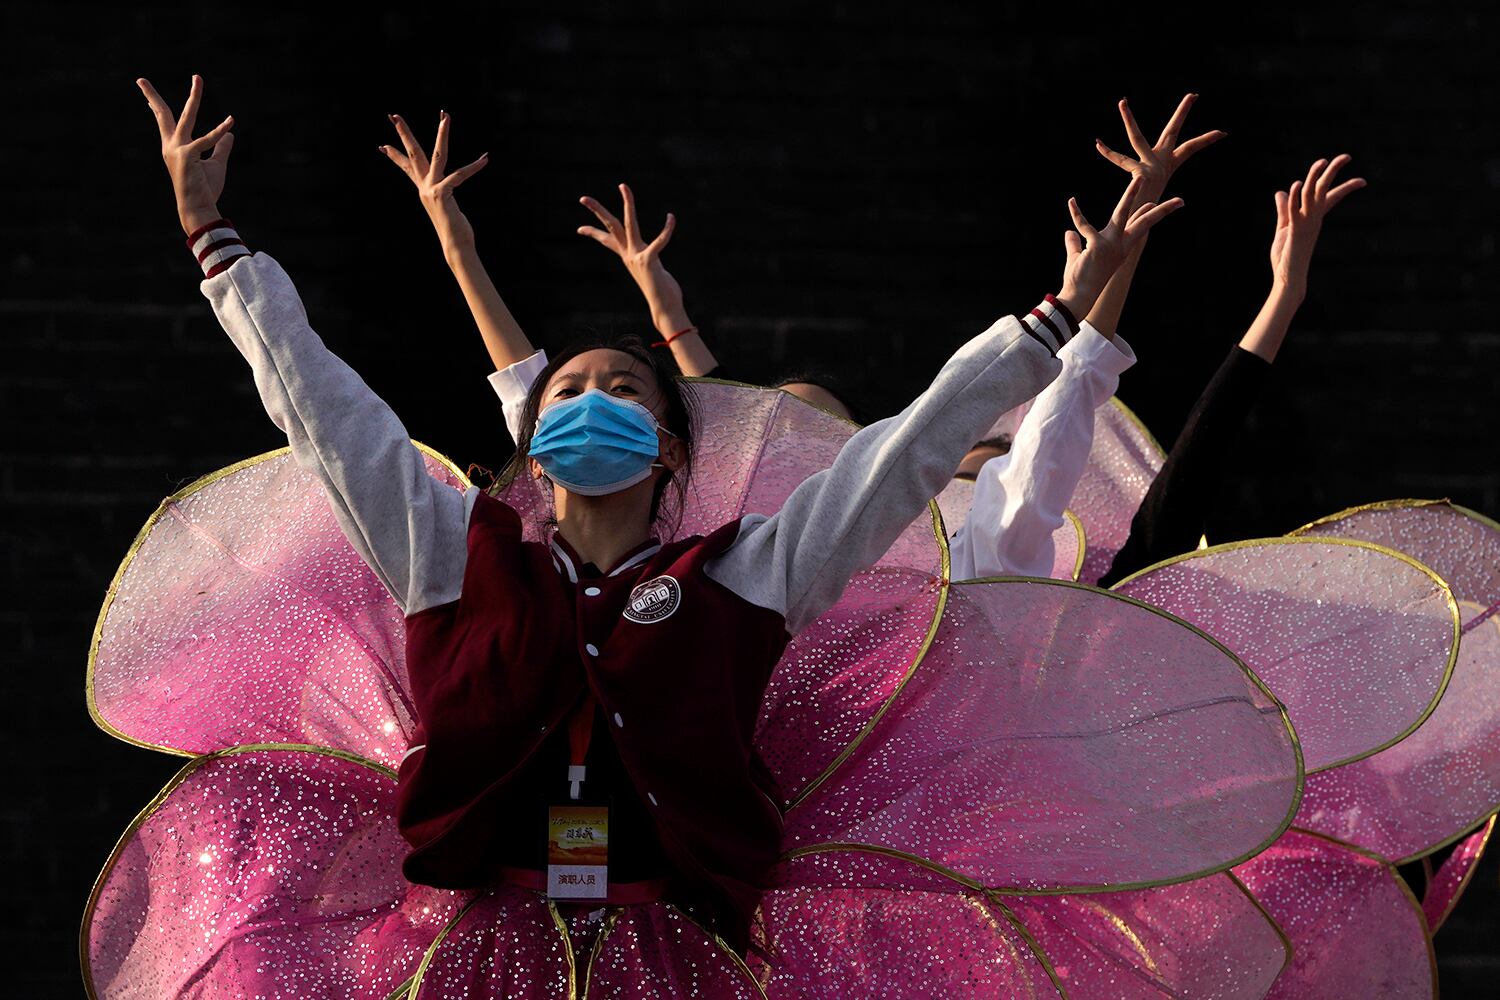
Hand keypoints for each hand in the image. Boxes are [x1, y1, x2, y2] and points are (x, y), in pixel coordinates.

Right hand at [137, 75, 234, 234]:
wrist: (199, 209)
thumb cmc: (205, 190)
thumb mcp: (216, 165)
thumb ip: (222, 148)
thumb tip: (230, 134)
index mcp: (173, 147)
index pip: (163, 122)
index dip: (155, 106)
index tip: (144, 92)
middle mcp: (171, 146)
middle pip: (161, 115)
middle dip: (151, 96)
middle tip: (139, 79)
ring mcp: (177, 150)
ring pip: (186, 116)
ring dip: (194, 96)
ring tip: (197, 78)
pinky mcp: (188, 156)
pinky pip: (207, 140)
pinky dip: (220, 131)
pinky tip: (230, 121)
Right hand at [380, 111, 489, 254]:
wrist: (455, 246)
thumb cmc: (455, 229)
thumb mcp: (445, 208)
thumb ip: (443, 197)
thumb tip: (442, 196)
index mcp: (424, 189)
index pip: (406, 167)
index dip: (394, 156)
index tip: (382, 145)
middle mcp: (425, 187)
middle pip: (413, 153)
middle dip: (404, 133)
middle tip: (394, 114)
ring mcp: (432, 189)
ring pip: (438, 155)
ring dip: (442, 134)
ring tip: (445, 116)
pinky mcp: (442, 194)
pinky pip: (459, 175)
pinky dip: (474, 167)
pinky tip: (485, 159)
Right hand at [578, 185, 685, 330]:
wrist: (664, 308)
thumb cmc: (662, 292)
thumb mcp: (651, 272)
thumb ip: (648, 263)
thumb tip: (650, 264)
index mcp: (628, 256)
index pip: (607, 240)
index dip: (593, 233)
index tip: (579, 228)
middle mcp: (629, 254)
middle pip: (611, 226)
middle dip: (597, 211)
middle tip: (582, 197)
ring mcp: (637, 257)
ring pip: (629, 224)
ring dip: (627, 203)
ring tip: (623, 186)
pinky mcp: (650, 261)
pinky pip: (659, 242)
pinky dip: (666, 230)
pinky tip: (671, 217)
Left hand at [1057, 174, 1183, 318]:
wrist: (1078, 298)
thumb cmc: (1079, 280)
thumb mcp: (1078, 257)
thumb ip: (1074, 244)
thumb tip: (1069, 232)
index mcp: (1120, 248)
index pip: (1135, 227)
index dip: (1144, 213)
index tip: (1153, 202)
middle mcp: (1120, 245)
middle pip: (1143, 223)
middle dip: (1160, 210)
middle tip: (1179, 200)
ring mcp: (1111, 244)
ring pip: (1123, 214)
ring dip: (1131, 196)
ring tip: (1138, 179)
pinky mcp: (1097, 245)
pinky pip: (1084, 225)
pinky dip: (1076, 214)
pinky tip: (1071, 202)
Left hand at [1095, 93, 1223, 208]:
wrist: (1137, 230)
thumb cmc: (1144, 212)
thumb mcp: (1152, 193)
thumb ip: (1149, 186)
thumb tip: (1156, 190)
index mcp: (1167, 165)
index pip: (1192, 148)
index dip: (1208, 140)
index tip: (1224, 132)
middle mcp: (1160, 162)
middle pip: (1173, 131)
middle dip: (1182, 112)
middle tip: (1192, 94)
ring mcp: (1150, 166)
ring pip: (1137, 137)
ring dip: (1128, 118)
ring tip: (1121, 102)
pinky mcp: (1140, 172)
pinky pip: (1119, 159)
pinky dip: (1109, 153)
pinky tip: (1097, 143)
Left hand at [1269, 155, 1364, 293]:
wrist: (1288, 278)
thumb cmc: (1286, 256)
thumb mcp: (1283, 228)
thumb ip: (1283, 210)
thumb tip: (1280, 191)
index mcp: (1313, 217)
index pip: (1330, 197)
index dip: (1345, 187)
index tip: (1363, 180)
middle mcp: (1313, 218)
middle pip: (1324, 190)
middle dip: (1334, 172)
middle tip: (1347, 156)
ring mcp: (1305, 224)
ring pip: (1311, 195)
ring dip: (1315, 177)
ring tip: (1322, 161)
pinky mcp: (1294, 231)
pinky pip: (1295, 211)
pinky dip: (1294, 197)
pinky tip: (1294, 185)